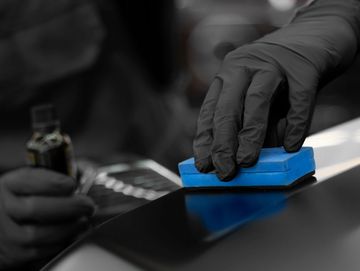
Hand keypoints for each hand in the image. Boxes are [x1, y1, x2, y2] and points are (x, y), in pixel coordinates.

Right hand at [0, 168, 94, 268]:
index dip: (54, 183)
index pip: (29, 181)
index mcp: (10, 184)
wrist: (4, 224)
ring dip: (68, 228)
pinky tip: (72, 235)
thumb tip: (86, 178)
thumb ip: (55, 178)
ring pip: (37, 234)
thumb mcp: (33, 181)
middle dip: (68, 207)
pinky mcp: (14, 254)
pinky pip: (40, 252)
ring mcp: (6, 233)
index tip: (72, 184)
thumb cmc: (26, 198)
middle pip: (35, 208)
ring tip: (84, 221)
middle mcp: (4, 208)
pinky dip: (60, 243)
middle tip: (88, 205)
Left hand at [193, 0, 358, 180]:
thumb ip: (249, 124)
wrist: (310, 39)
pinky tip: (290, 146)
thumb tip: (240, 159)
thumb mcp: (256, 97)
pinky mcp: (302, 68)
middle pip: (228, 106)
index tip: (204, 164)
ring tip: (247, 161)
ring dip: (250, 135)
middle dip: (223, 143)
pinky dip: (294, 126)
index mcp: (228, 74)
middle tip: (224, 170)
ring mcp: (273, 64)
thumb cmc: (278, 75)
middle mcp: (245, 66)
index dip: (206, 140)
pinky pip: (297, 101)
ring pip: (256, 101)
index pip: (210, 110)